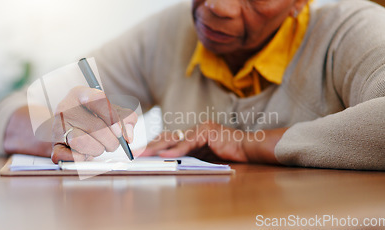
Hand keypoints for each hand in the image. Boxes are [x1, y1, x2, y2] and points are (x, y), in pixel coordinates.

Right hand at [49, 86, 137, 162]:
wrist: (69, 127)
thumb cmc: (94, 118)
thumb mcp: (112, 111)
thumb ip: (127, 119)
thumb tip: (128, 136)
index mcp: (80, 93)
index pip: (98, 99)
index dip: (112, 117)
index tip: (119, 132)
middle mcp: (65, 107)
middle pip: (95, 126)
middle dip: (110, 141)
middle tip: (113, 144)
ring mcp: (57, 126)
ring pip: (81, 141)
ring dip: (97, 150)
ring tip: (98, 147)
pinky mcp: (54, 145)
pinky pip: (70, 156)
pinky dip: (82, 159)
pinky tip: (85, 154)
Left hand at [138, 122, 284, 163]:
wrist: (248, 149)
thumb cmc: (229, 155)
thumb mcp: (204, 159)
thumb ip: (188, 158)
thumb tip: (168, 163)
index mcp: (192, 136)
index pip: (168, 139)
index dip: (154, 145)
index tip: (140, 152)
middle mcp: (194, 130)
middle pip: (167, 137)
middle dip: (150, 145)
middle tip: (135, 153)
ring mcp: (200, 129)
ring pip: (174, 138)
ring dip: (158, 147)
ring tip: (144, 153)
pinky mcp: (207, 132)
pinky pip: (188, 143)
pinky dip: (176, 150)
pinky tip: (164, 155)